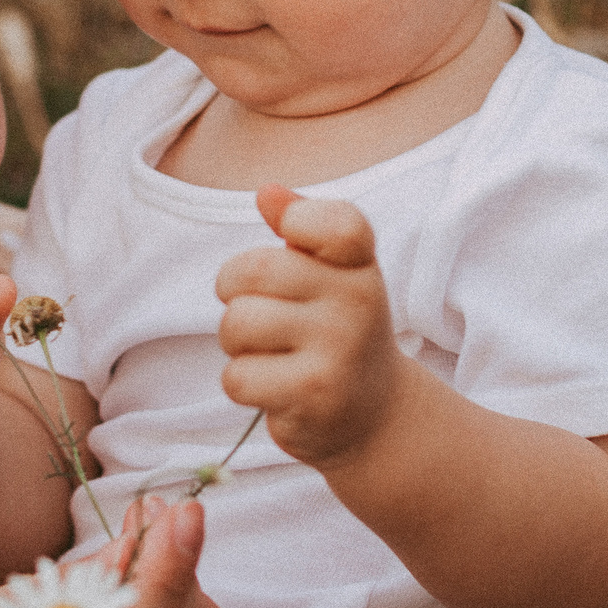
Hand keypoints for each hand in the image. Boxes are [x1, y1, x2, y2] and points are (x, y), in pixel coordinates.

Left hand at [214, 187, 405, 468]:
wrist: (374, 415)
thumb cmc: (336, 330)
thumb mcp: (331, 273)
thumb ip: (301, 227)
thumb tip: (268, 192)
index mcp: (360, 266)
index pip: (337, 223)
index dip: (299, 220)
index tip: (293, 241)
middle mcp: (358, 304)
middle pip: (253, 270)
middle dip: (233, 290)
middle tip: (256, 309)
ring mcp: (338, 352)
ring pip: (237, 325)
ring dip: (235, 342)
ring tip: (268, 351)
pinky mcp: (313, 396)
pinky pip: (237, 377)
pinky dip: (242, 383)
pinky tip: (274, 387)